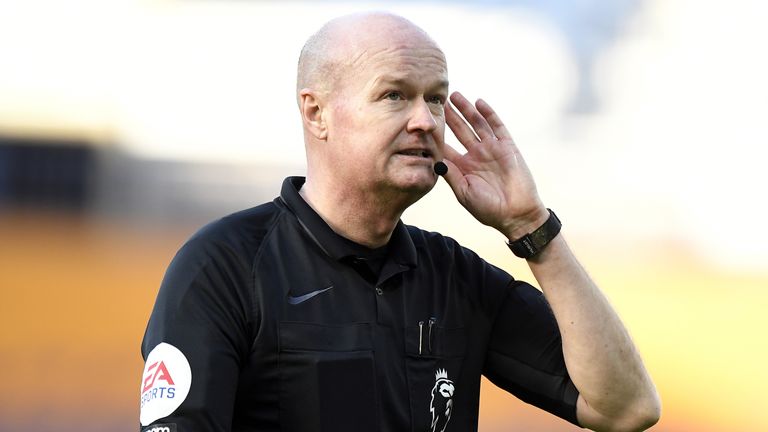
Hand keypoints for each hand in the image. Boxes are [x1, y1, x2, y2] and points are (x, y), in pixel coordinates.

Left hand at [441, 91, 547, 238]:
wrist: (517, 214)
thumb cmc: (489, 209)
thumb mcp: (465, 193)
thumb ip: (451, 175)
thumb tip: (435, 160)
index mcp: (463, 167)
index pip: (446, 147)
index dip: (435, 135)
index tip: (421, 123)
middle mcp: (476, 155)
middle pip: (459, 131)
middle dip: (449, 116)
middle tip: (436, 100)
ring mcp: (492, 149)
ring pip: (476, 124)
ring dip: (466, 110)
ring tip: (454, 95)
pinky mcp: (507, 147)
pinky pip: (497, 127)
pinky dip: (488, 114)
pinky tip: (479, 103)